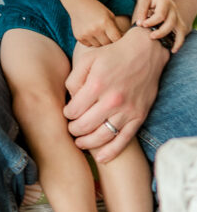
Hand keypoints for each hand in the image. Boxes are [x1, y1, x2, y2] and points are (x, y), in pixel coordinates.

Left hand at [63, 26, 167, 161]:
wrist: (144, 53)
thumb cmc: (112, 55)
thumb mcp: (88, 58)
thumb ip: (74, 78)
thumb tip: (69, 98)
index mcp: (97, 84)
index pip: (74, 110)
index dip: (67, 114)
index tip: (66, 114)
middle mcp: (112, 100)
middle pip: (85, 126)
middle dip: (74, 130)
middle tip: (70, 129)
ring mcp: (126, 111)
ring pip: (102, 136)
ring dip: (87, 143)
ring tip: (79, 142)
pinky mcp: (138, 117)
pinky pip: (123, 140)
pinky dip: (111, 152)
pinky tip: (101, 158)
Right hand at [70, 0, 123, 47]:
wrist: (78, 3)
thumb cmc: (97, 9)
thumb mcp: (109, 15)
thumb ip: (116, 28)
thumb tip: (124, 42)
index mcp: (105, 22)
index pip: (116, 39)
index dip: (119, 40)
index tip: (119, 39)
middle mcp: (96, 29)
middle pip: (107, 44)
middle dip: (109, 41)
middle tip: (108, 36)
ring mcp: (86, 34)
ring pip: (98, 46)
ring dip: (100, 42)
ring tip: (98, 33)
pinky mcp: (79, 37)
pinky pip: (89, 45)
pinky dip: (91, 41)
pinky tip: (90, 32)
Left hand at [133, 0, 187, 51]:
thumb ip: (142, 11)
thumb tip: (140, 24)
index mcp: (165, 3)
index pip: (160, 15)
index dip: (151, 22)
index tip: (142, 25)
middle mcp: (174, 10)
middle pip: (171, 24)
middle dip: (161, 32)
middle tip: (150, 37)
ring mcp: (177, 15)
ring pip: (181, 29)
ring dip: (176, 40)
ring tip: (170, 50)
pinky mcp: (178, 20)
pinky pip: (182, 32)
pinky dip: (180, 41)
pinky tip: (173, 49)